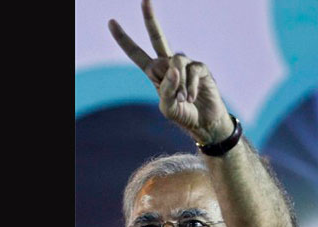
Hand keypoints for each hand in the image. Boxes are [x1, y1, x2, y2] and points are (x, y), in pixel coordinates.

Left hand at [108, 0, 233, 143]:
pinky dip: (190, 86)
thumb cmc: (184, 116)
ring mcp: (185, 65)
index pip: (137, 54)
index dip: (124, 40)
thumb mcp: (167, 107)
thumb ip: (166, 90)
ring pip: (176, 61)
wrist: (206, 123)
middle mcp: (169, 65)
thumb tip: (173, 68)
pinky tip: (191, 97)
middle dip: (150, 19)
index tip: (111, 22)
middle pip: (158, 37)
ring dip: (179, 83)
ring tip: (184, 100)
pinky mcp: (201, 69)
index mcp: (155, 74)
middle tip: (145, 0)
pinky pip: (192, 70)